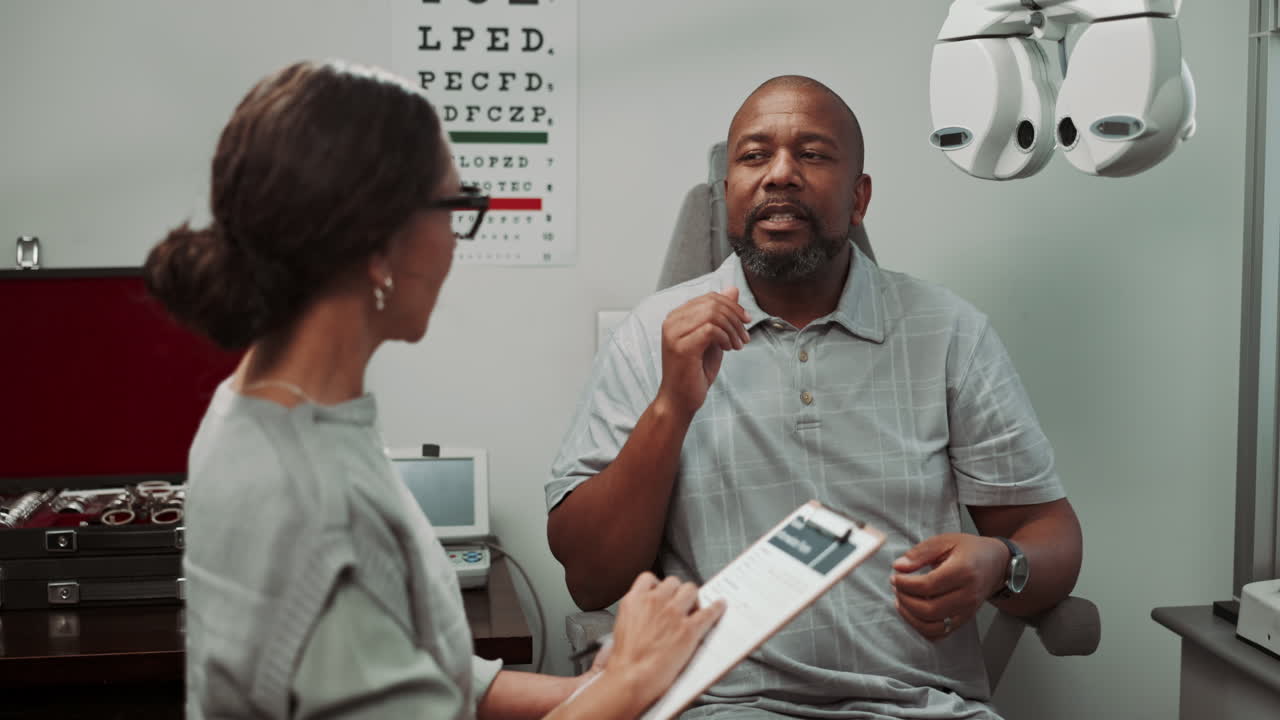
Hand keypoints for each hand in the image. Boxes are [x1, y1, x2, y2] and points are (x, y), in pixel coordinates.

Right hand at [599, 573, 725, 705]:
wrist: (631, 676)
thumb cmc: (625, 660)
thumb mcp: (621, 626)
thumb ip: (636, 613)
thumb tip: (646, 614)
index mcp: (634, 600)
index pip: (649, 578)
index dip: (658, 585)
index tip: (662, 591)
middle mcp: (655, 601)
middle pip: (673, 582)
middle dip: (677, 591)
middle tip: (680, 602)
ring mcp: (673, 613)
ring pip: (691, 590)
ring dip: (693, 598)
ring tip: (695, 606)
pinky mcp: (689, 629)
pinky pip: (708, 612)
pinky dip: (716, 608)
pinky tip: (719, 606)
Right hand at [656, 288, 749, 418]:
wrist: (680, 399)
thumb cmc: (695, 371)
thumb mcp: (713, 338)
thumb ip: (720, 315)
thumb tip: (732, 289)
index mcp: (677, 316)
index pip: (709, 297)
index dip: (732, 306)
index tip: (745, 322)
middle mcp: (672, 321)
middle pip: (713, 303)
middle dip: (735, 318)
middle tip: (744, 336)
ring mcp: (674, 333)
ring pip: (713, 314)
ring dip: (733, 329)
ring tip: (738, 345)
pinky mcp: (682, 347)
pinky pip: (711, 330)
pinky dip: (726, 338)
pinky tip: (728, 349)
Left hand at [890, 534, 1007, 640]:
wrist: (996, 564)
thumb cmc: (970, 550)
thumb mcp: (945, 541)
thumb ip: (920, 553)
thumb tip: (899, 566)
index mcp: (963, 571)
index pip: (927, 585)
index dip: (905, 584)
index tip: (895, 577)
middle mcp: (968, 595)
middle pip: (929, 609)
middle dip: (905, 600)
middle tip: (897, 588)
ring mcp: (967, 611)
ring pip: (933, 627)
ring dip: (911, 617)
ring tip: (902, 601)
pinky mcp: (965, 620)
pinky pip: (940, 634)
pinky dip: (922, 628)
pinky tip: (913, 614)